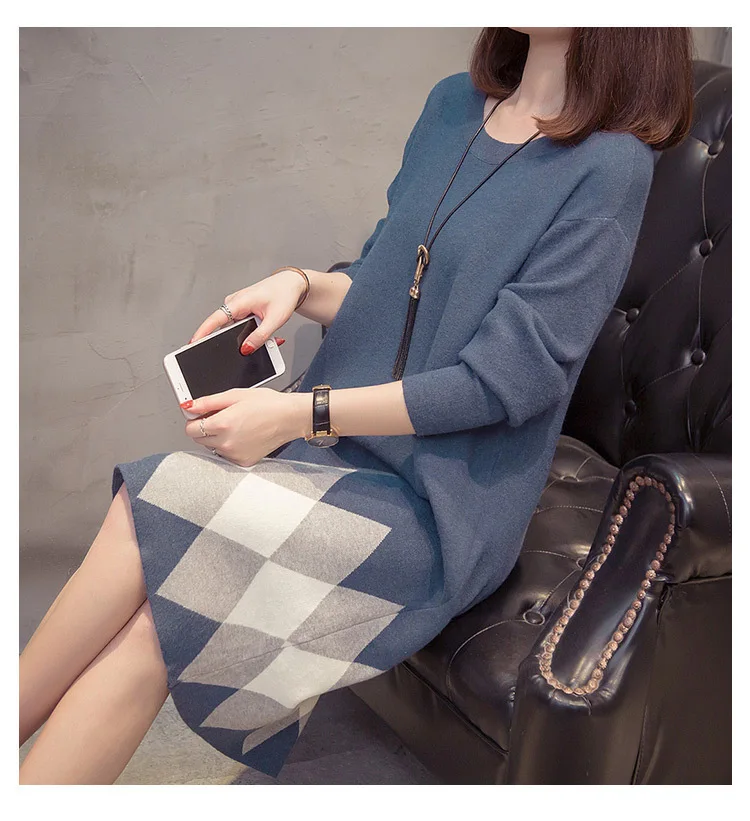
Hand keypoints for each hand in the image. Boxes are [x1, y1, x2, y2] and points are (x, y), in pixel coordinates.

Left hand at [183, 387, 309, 466]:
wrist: (290, 418)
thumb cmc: (268, 404)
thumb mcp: (235, 395)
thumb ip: (208, 401)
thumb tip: (189, 406)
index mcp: (222, 424)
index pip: (190, 429)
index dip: (193, 420)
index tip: (200, 415)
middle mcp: (227, 443)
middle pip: (199, 440)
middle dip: (205, 428)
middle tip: (222, 417)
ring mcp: (235, 455)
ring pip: (212, 448)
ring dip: (217, 438)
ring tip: (236, 426)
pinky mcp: (244, 462)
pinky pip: (227, 455)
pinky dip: (230, 447)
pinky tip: (243, 436)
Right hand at [189, 269, 307, 354]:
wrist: (291, 284)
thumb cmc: (283, 295)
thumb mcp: (275, 320)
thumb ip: (260, 336)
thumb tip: (245, 349)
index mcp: (239, 302)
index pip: (215, 320)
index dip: (202, 333)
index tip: (192, 343)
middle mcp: (234, 303)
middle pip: (223, 328)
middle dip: (234, 342)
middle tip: (248, 349)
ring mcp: (237, 307)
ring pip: (234, 329)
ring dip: (247, 337)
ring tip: (267, 336)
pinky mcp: (242, 311)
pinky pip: (240, 326)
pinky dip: (251, 332)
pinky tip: (265, 333)